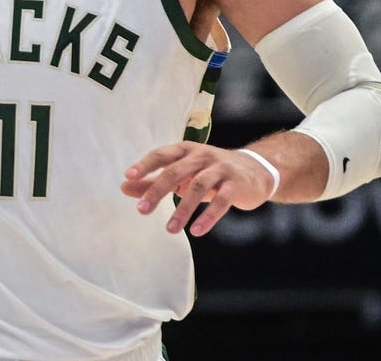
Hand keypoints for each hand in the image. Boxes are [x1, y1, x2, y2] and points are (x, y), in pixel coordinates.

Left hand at [122, 142, 274, 235]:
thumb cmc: (211, 172)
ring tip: (170, 230)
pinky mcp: (237, 185)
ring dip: (182, 209)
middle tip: (141, 210)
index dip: (145, 164)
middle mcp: (202, 155)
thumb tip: (124, 186)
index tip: (128, 176)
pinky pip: (222, 200)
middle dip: (157, 190)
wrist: (256, 171)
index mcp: (186, 150)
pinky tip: (196, 230)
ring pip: (198, 187)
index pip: (162, 154)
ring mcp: (221, 168)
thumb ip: (154, 180)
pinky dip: (208, 216)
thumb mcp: (183, 174)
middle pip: (176, 171)